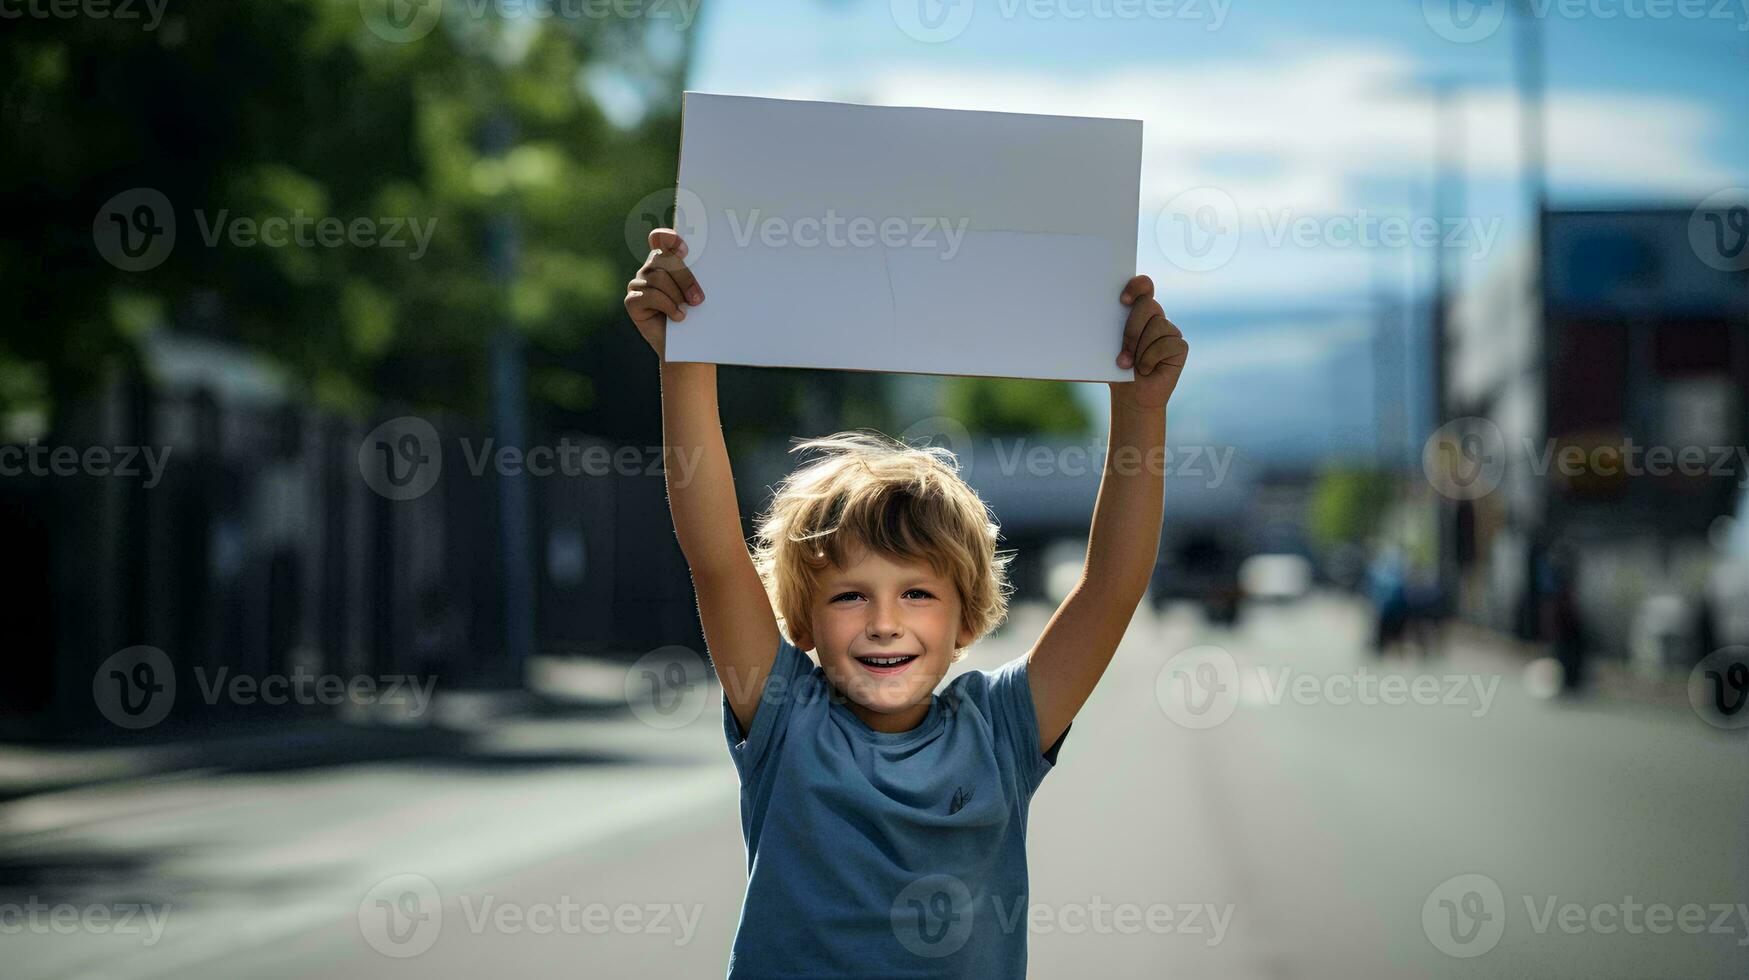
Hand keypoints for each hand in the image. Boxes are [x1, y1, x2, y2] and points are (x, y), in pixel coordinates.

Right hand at [624, 228, 704, 359]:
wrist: (685, 347)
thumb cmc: (695, 318)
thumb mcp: (696, 294)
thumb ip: (693, 277)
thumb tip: (697, 273)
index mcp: (665, 262)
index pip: (660, 239)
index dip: (668, 238)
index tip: (685, 249)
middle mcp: (649, 269)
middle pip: (663, 259)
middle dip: (684, 277)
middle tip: (698, 299)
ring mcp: (637, 284)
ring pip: (658, 278)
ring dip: (677, 296)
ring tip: (687, 310)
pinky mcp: (632, 301)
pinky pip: (650, 295)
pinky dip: (668, 306)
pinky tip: (678, 317)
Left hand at [1111, 274, 1187, 411]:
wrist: (1130, 396)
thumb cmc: (1116, 370)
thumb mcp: (1107, 346)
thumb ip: (1107, 327)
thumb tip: (1094, 312)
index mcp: (1137, 311)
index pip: (1144, 285)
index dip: (1137, 286)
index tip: (1122, 300)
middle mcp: (1156, 317)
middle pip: (1149, 305)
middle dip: (1132, 330)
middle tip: (1123, 352)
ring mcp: (1169, 331)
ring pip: (1157, 326)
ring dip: (1139, 350)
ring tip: (1131, 365)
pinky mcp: (1179, 346)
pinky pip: (1166, 344)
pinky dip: (1150, 359)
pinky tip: (1146, 370)